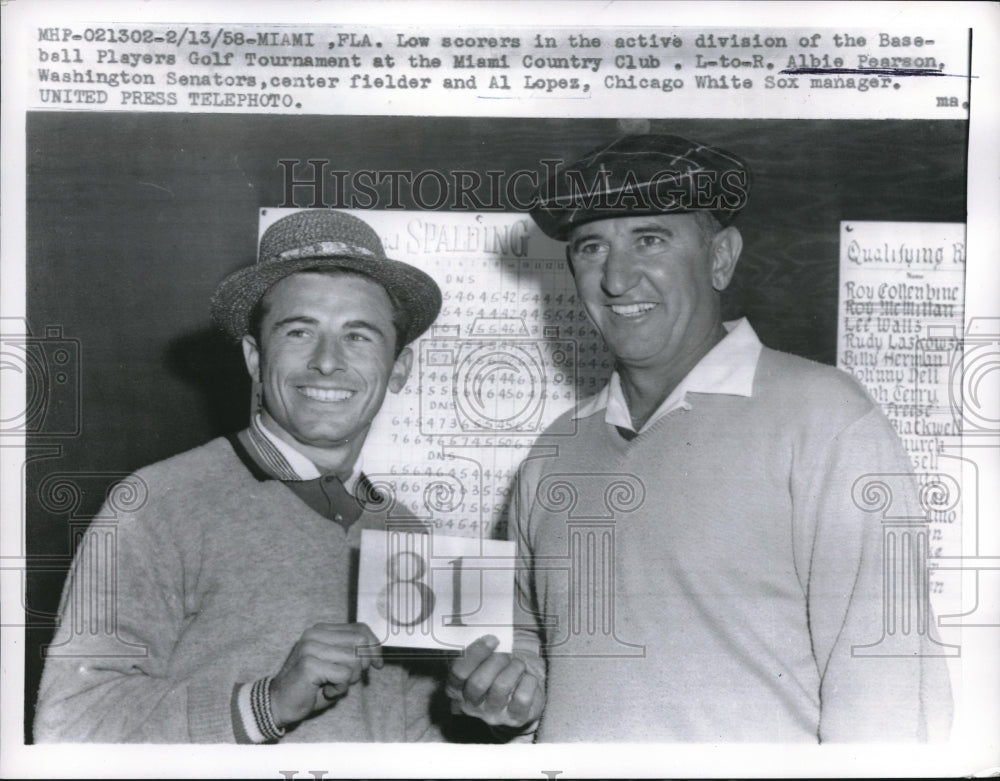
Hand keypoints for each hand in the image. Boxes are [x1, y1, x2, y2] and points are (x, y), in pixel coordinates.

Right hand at [268, 622, 382, 728]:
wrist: (278, 704)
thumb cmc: (310, 687)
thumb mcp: (335, 665)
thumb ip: (351, 654)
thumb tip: (375, 654)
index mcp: (322, 630)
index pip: (360, 629)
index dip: (374, 646)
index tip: (377, 664)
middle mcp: (315, 634)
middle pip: (360, 642)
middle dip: (361, 665)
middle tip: (347, 680)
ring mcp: (311, 647)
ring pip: (353, 660)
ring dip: (349, 679)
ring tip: (332, 685)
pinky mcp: (309, 664)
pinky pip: (343, 675)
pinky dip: (340, 688)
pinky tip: (325, 690)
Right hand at [446, 635, 543, 728]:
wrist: (515, 701)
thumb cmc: (494, 676)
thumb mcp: (480, 666)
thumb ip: (478, 654)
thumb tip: (488, 638)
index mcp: (456, 690)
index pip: (458, 673)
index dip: (475, 653)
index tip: (492, 639)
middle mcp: (471, 706)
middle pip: (478, 683)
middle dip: (497, 661)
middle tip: (506, 654)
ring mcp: (492, 715)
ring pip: (501, 687)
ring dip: (514, 667)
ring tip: (517, 664)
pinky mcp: (514, 719)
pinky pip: (522, 697)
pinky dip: (528, 681)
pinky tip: (526, 678)